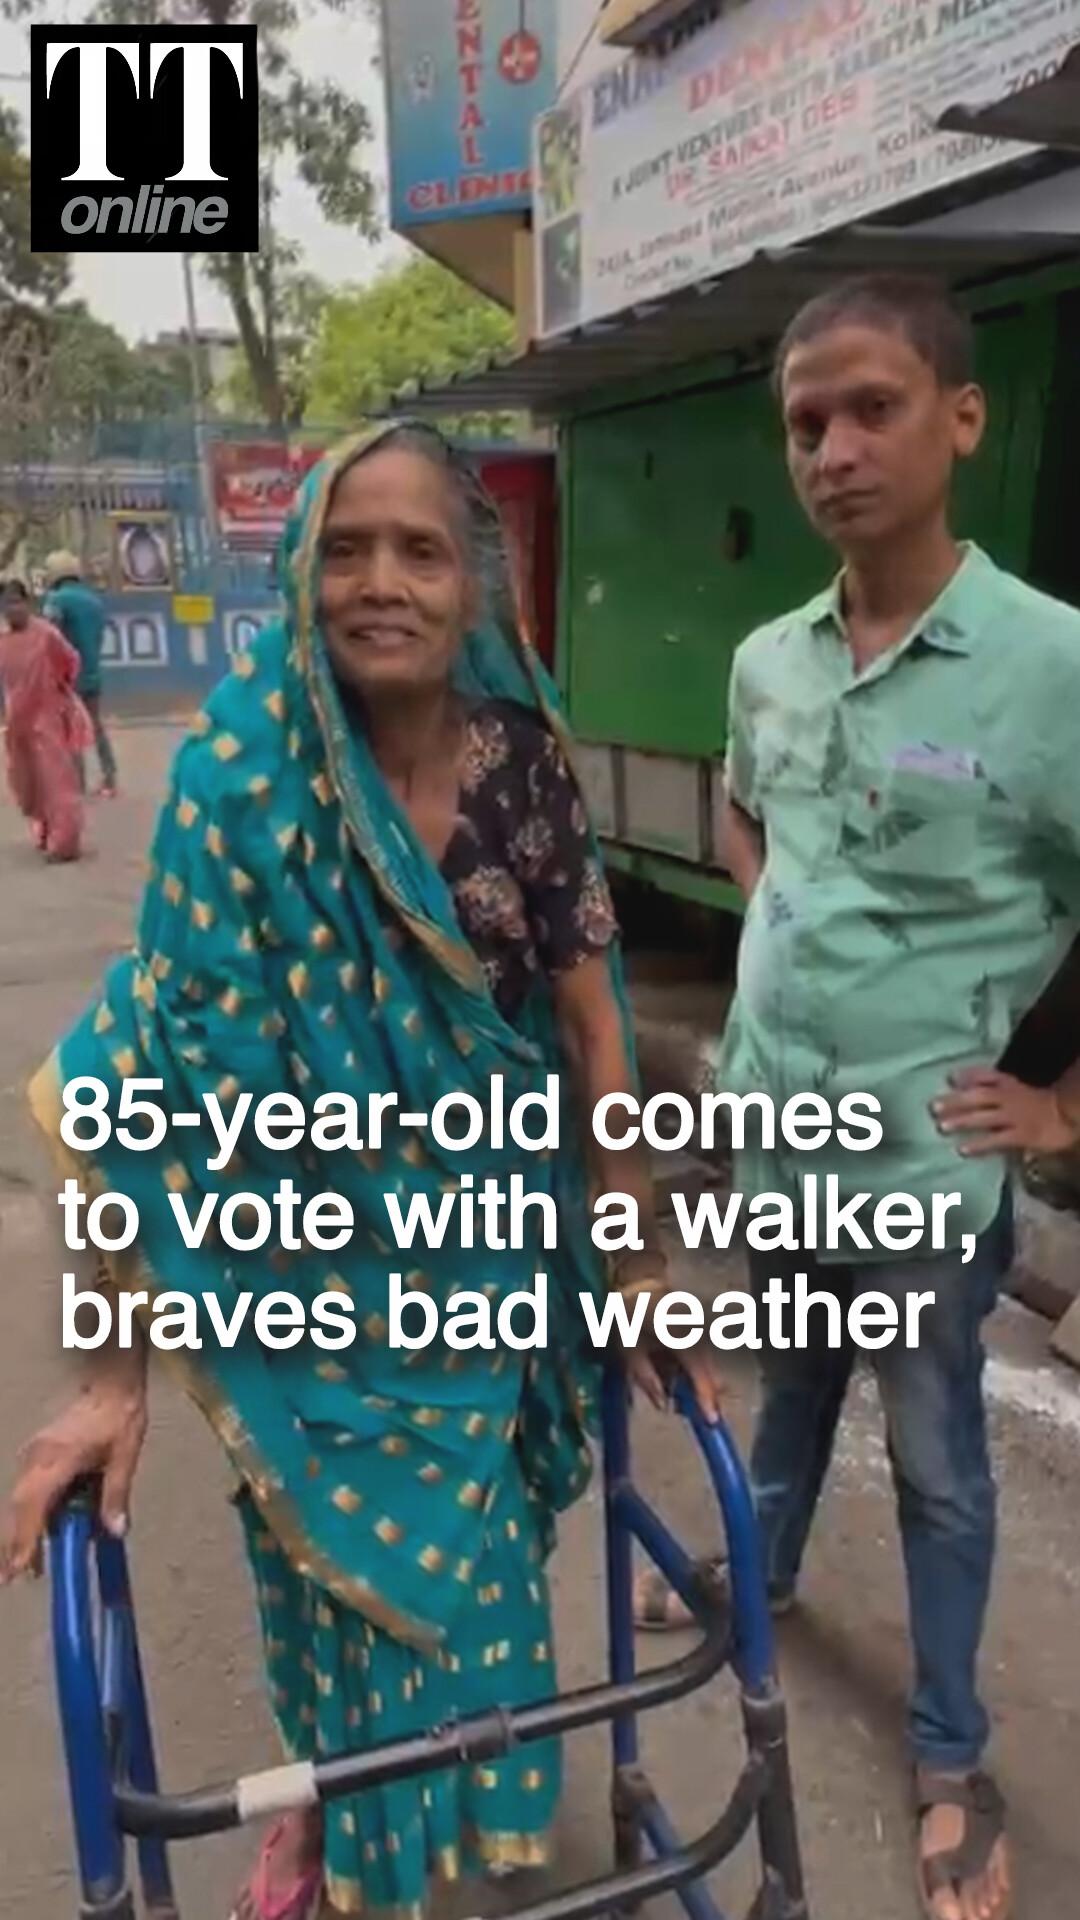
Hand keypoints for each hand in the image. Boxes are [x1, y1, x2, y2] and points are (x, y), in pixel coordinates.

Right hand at [0, 1385, 146, 1584]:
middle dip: (14, 1543)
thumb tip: (116, 1531)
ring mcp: (34, 1453)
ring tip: (21, 1564)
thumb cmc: (120, 1416)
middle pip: (19, 1506)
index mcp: (57, 1458)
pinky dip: (28, 1512)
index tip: (19, 1568)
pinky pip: (27, 1487)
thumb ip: (116, 1494)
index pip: (34, 1505)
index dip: (25, 1538)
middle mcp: (38, 1457)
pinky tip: (37, 1529)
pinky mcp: (38, 1451)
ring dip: (19, 1529)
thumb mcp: (125, 1456)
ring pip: (19, 1498)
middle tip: (9, 1578)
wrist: (111, 1383)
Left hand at [615, 1270, 722, 1424]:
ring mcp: (698, 1331)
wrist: (636, 1283)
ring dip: (688, 1380)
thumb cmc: (630, 1316)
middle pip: (707, 1373)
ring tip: (665, 1382)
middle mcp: (696, 1336)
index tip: (712, 1421)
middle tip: (681, 1407)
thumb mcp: (630, 1351)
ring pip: (702, 1365)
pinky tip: (666, 1366)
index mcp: (682, 1340)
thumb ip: (647, 1379)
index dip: (706, 1400)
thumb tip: (663, 1404)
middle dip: (698, 1393)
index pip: (700, 1376)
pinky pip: (696, 1355)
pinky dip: (684, 1367)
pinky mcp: (695, 1329)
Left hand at [931, 1067, 1079, 1157]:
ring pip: (985, 1117)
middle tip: (934, 1107)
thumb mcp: (1010, 1085)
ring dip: (963, 1121)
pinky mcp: (1021, 1135)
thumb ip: (984, 1079)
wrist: (1064, 1116)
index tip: (949, 1077)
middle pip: (979, 1097)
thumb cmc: (1033, 1102)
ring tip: (942, 1126)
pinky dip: (979, 1144)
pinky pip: (997, 1140)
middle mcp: (1009, 1097)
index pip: (986, 1075)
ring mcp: (1014, 1117)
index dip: (968, 1075)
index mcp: (1007, 1083)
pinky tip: (963, 1150)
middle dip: (956, 1101)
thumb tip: (952, 1075)